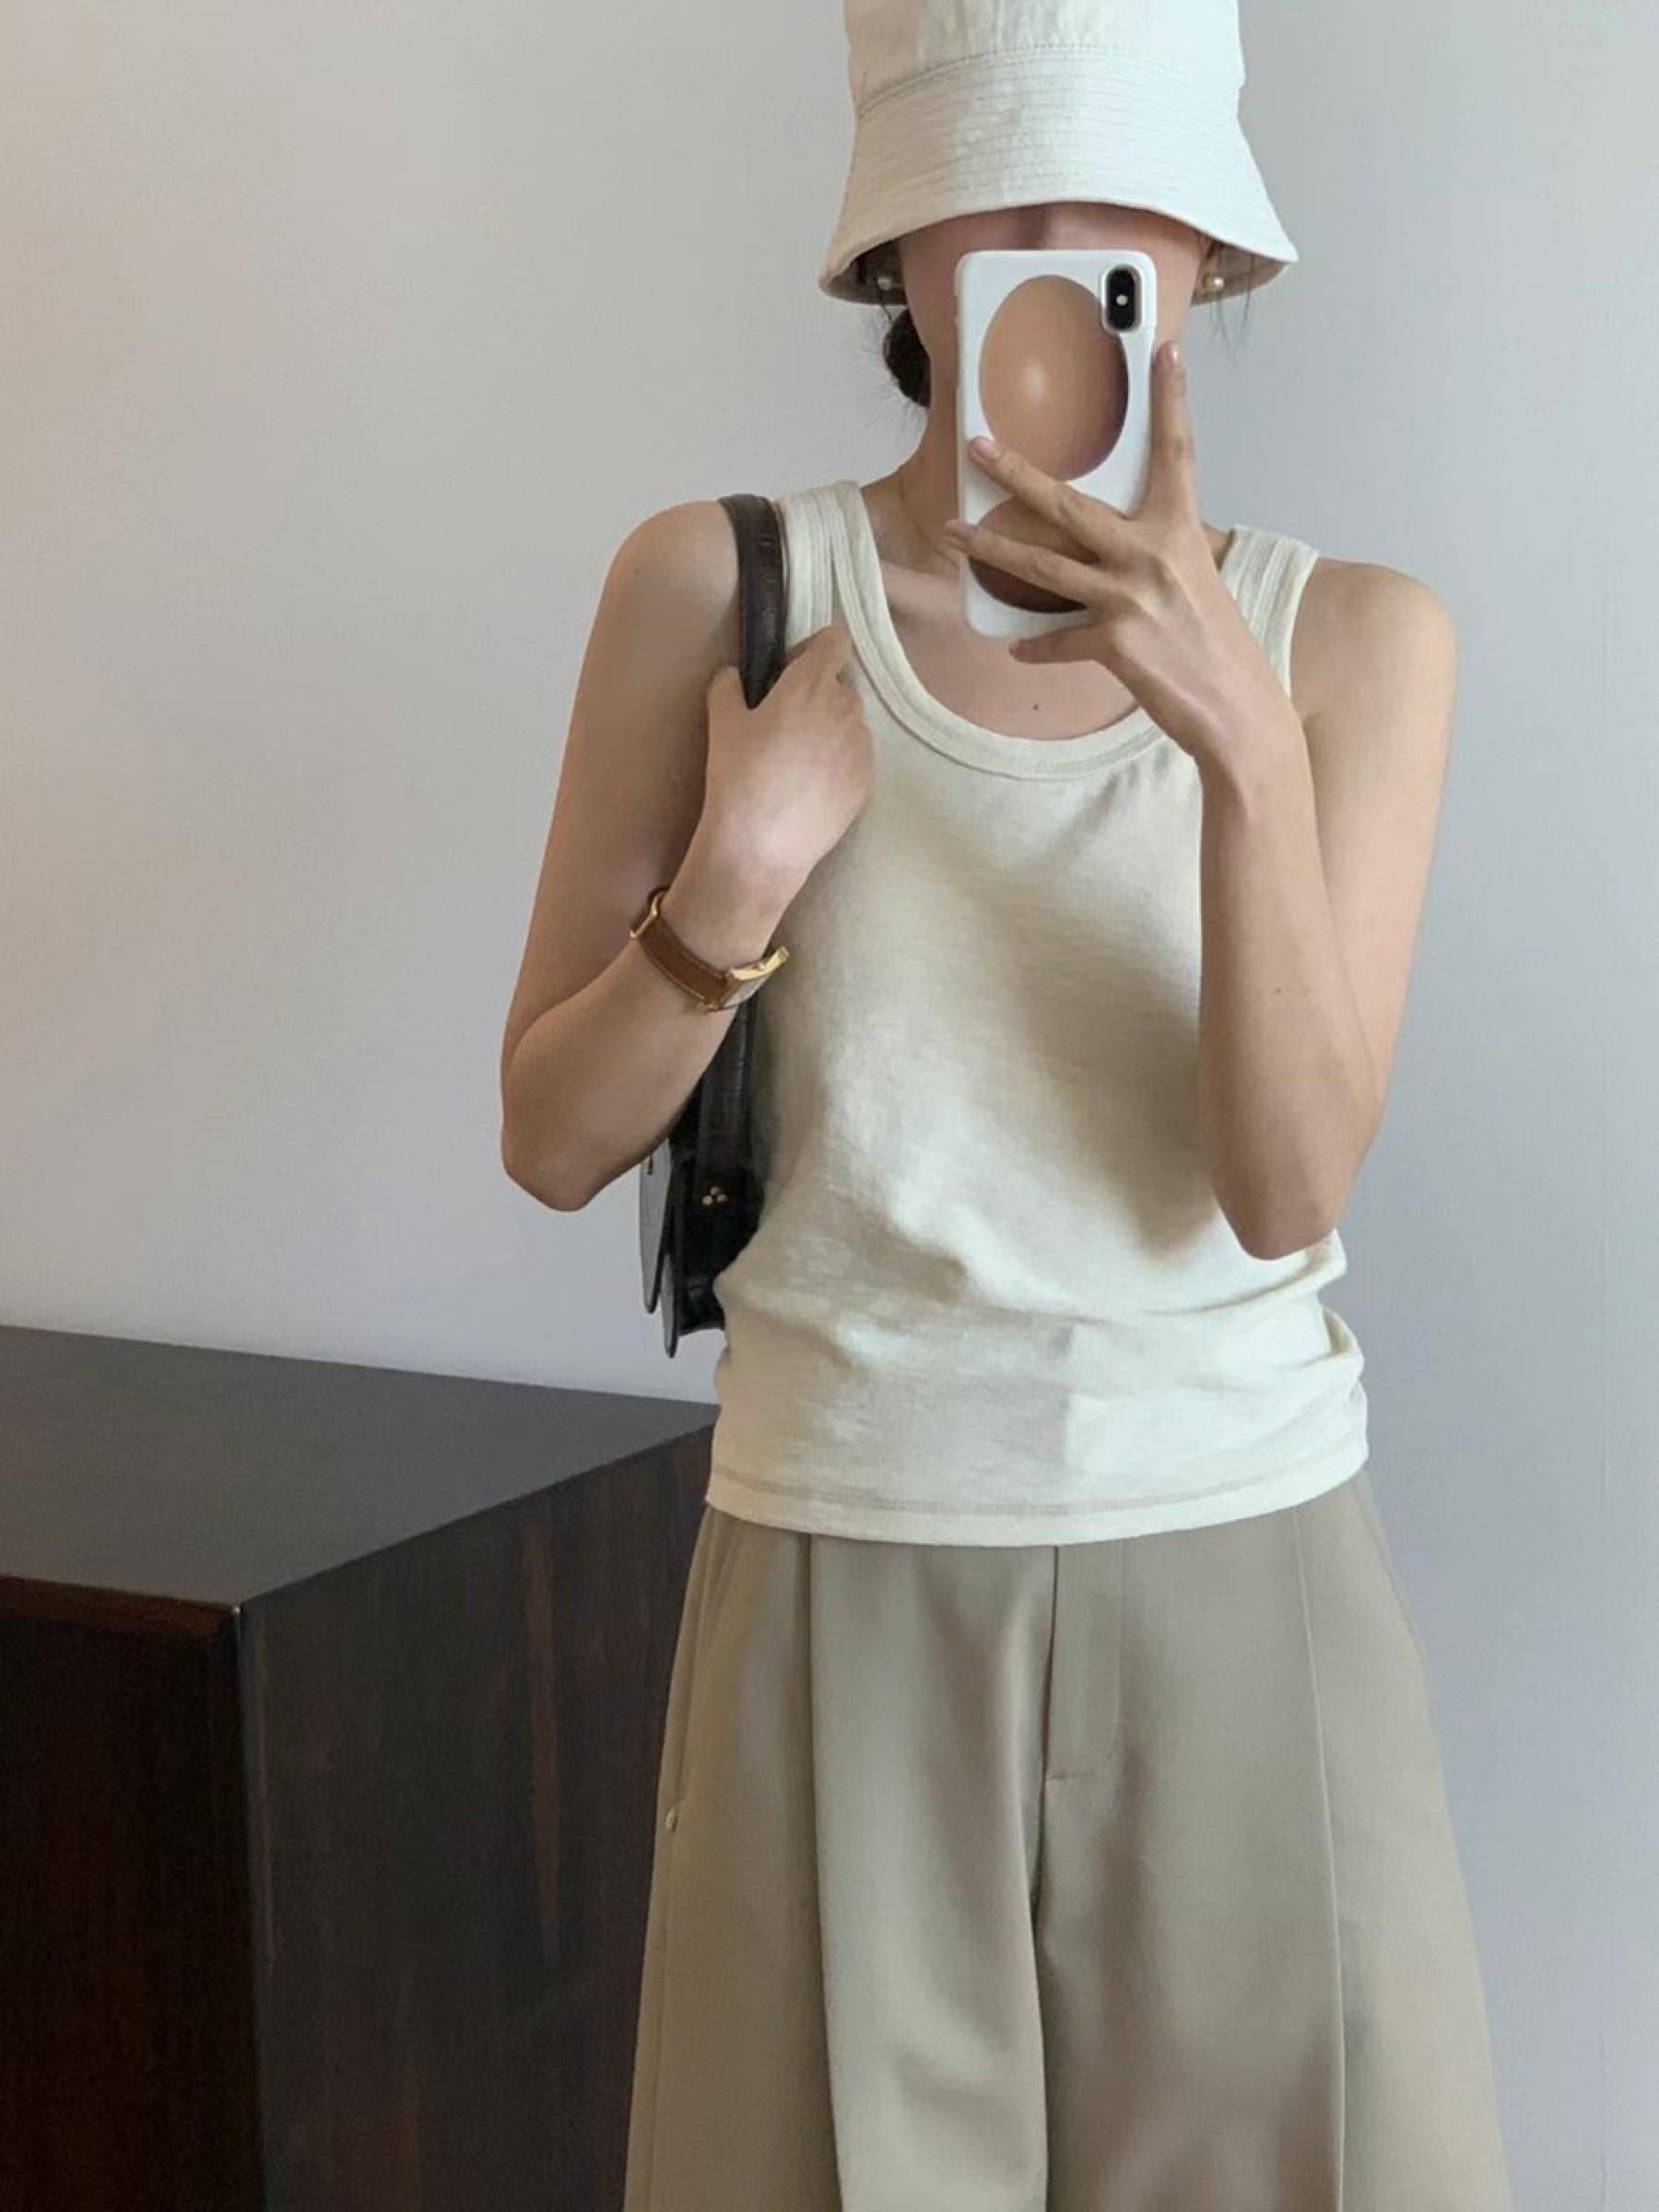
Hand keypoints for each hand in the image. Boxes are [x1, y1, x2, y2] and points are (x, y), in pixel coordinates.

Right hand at [701, 622, 872, 887]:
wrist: (763, 844)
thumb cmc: (738, 776)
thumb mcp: (721, 722)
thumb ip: (728, 685)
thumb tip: (733, 675)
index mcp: (811, 683)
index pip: (834, 641)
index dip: (812, 651)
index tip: (788, 674)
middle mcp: (846, 708)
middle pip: (839, 685)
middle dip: (816, 696)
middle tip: (784, 725)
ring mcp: (861, 746)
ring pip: (849, 723)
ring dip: (828, 730)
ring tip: (795, 763)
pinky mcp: (867, 781)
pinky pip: (854, 758)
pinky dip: (837, 763)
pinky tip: (808, 787)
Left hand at [942, 340, 1291, 766]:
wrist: (1238, 712)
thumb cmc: (1217, 649)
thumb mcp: (1195, 584)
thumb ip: (1158, 555)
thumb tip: (1117, 548)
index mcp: (1181, 531)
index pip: (1176, 451)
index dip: (1170, 399)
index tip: (1163, 349)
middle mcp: (1154, 555)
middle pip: (1070, 505)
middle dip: (1016, 473)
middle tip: (977, 446)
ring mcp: (1132, 598)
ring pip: (1043, 566)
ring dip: (990, 551)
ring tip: (952, 534)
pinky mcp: (1116, 644)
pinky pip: (1057, 640)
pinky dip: (1036, 646)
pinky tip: (1018, 648)